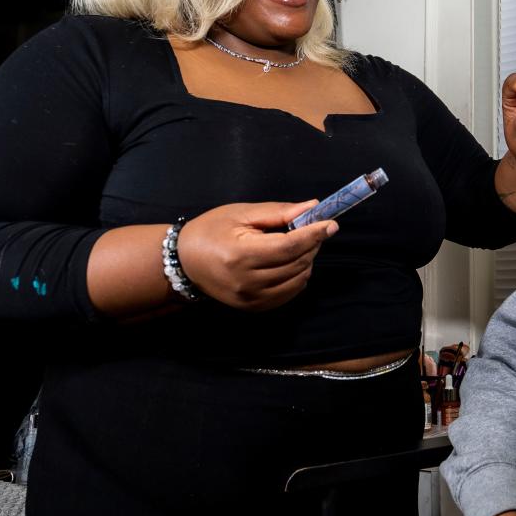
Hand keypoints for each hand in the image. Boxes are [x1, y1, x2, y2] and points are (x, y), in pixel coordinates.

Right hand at [176, 200, 336, 310]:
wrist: (184, 262)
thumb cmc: (211, 230)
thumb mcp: (241, 213)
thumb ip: (278, 212)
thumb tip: (312, 207)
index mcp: (240, 255)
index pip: (289, 246)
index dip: (313, 234)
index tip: (331, 223)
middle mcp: (247, 282)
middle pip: (297, 263)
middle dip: (312, 244)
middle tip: (313, 229)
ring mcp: (251, 299)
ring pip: (298, 280)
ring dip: (307, 260)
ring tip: (298, 244)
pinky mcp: (254, 308)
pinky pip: (289, 293)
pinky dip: (298, 276)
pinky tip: (291, 263)